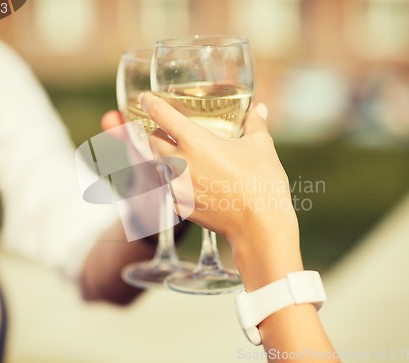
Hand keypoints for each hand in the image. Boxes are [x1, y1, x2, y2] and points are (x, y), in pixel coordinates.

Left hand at [140, 93, 302, 288]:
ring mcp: (176, 187)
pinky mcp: (178, 206)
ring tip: (179, 155)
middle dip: (157, 132)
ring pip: (155, 164)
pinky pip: (164, 188)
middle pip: (152, 140)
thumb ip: (255, 123)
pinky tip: (186, 180)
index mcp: (195, 142)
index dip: (151, 103)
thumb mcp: (261, 146)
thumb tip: (259, 108)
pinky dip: (170, 180)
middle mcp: (178, 163)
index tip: (146, 98)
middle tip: (169, 130)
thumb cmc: (262, 183)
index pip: (162, 115)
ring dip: (162, 156)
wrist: (259, 227)